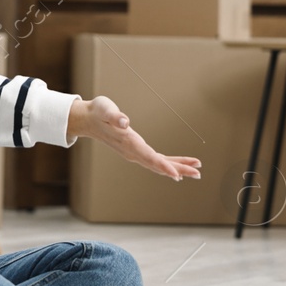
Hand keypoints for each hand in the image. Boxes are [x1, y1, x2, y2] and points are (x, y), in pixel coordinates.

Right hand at [68, 96, 201, 180]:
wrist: (88, 119)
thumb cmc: (98, 112)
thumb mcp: (105, 109)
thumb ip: (114, 116)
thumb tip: (124, 122)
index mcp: (128, 143)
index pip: (149, 158)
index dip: (163, 166)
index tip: (177, 175)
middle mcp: (132, 152)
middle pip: (158, 165)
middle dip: (178, 170)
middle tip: (197, 173)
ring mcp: (135, 153)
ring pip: (159, 164)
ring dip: (177, 168)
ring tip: (195, 171)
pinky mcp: (137, 150)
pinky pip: (156, 159)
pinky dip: (169, 163)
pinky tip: (179, 166)